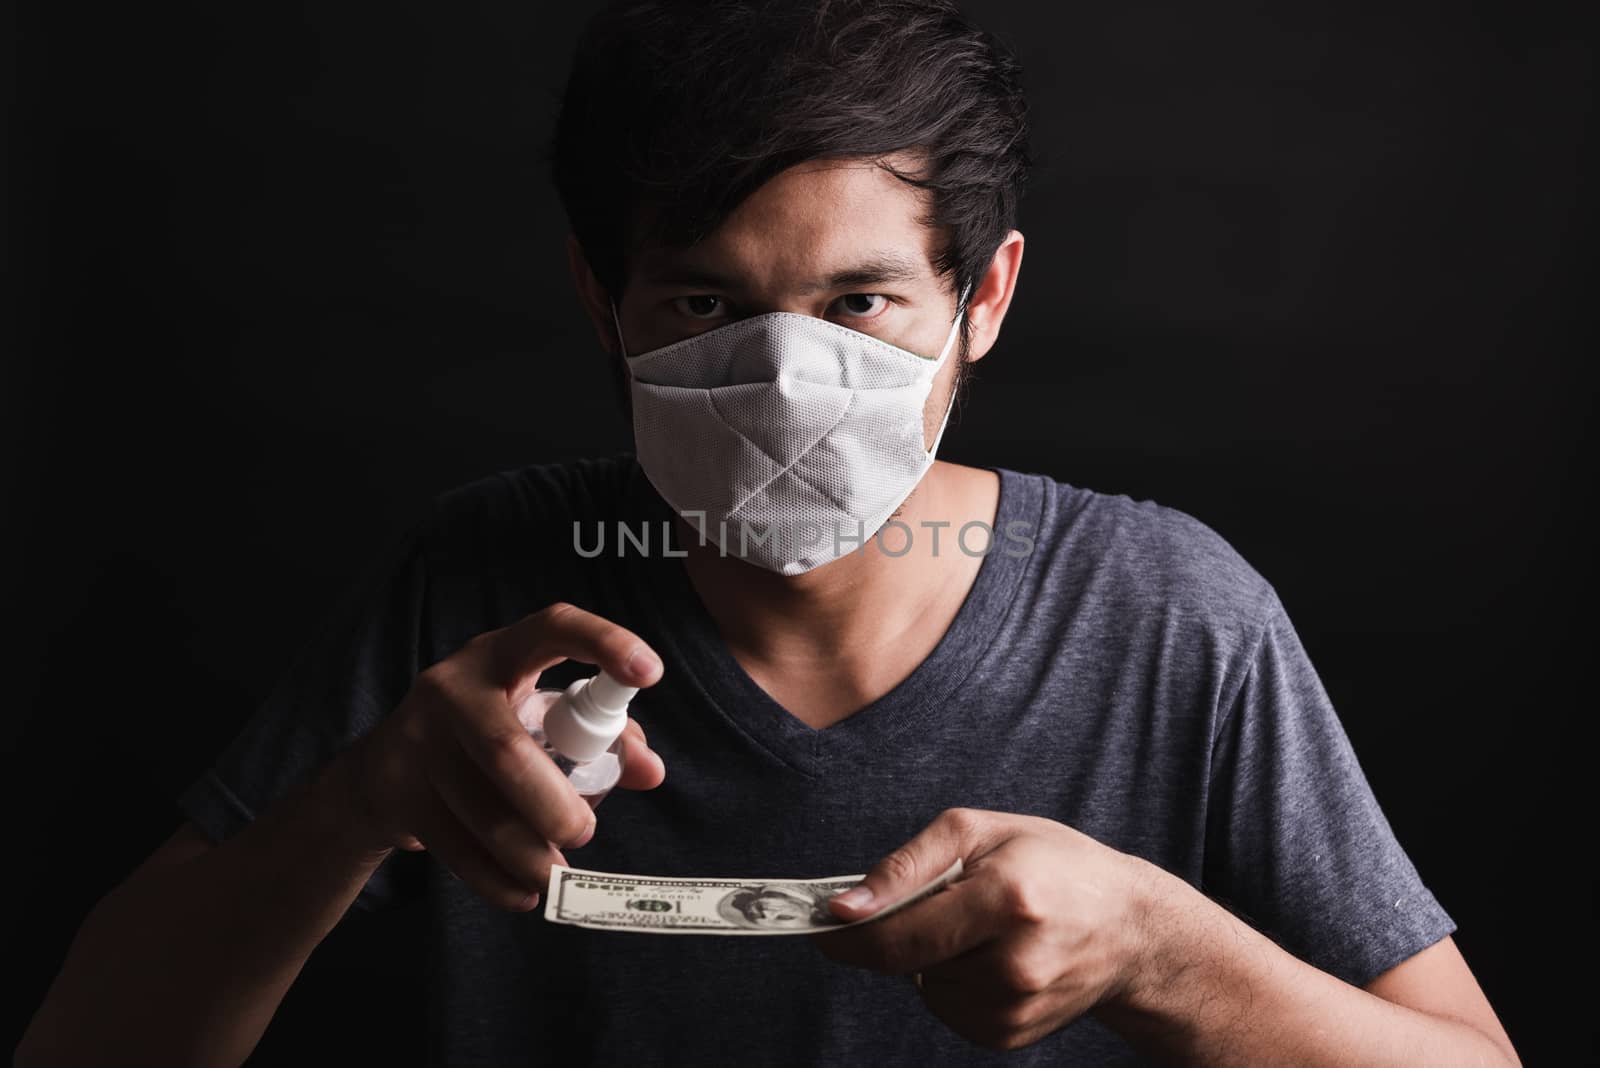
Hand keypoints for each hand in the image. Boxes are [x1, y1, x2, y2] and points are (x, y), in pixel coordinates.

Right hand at [330, 602, 667, 910]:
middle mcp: (454, 687)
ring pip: (483, 812)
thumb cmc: (486, 736)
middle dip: (555, 805)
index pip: (552, 629)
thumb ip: (603, 735)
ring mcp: (417, 738)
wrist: (383, 770)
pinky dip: (497, 881)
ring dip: (531, 857)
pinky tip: (522, 892)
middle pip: (507, 751)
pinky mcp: (396, 790)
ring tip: (556, 875)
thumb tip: (650, 770)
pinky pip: (455, 848)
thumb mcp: (538, 719)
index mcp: (501, 655)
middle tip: (584, 832)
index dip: (604, 643)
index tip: (650, 674)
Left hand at [811, 808, 1154, 1052]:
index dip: (849, 935)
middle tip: (942, 901)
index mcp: (1008, 900)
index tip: (819, 925)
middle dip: (903, 931)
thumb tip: (844, 907)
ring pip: (923, 985)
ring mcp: (1016, 1008)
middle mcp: (1015, 964)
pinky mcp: (1011, 1036)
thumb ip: (906, 866)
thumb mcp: (980, 831)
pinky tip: (993, 957)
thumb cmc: (1054, 864)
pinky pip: (946, 1009)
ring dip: (932, 957)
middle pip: (907, 961)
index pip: (900, 936)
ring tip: (983, 927)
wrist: (1132, 928)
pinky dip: (953, 982)